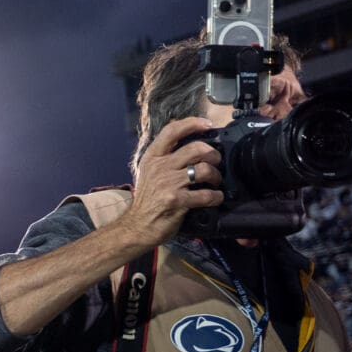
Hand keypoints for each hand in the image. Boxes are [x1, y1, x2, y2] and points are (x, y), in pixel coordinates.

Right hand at [116, 116, 222, 249]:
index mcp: (152, 158)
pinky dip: (215, 196)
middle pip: (196, 148)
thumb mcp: (149, 173)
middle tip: (215, 163)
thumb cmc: (146, 201)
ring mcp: (167, 184)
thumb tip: (187, 142)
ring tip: (215, 182)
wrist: (136, 227)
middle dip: (213, 155)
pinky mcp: (175, 200)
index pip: (171, 131)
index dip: (192, 124)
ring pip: (203, 169)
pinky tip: (215, 198)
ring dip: (216, 176)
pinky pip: (205, 194)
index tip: (207, 125)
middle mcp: (159, 167)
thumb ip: (164, 158)